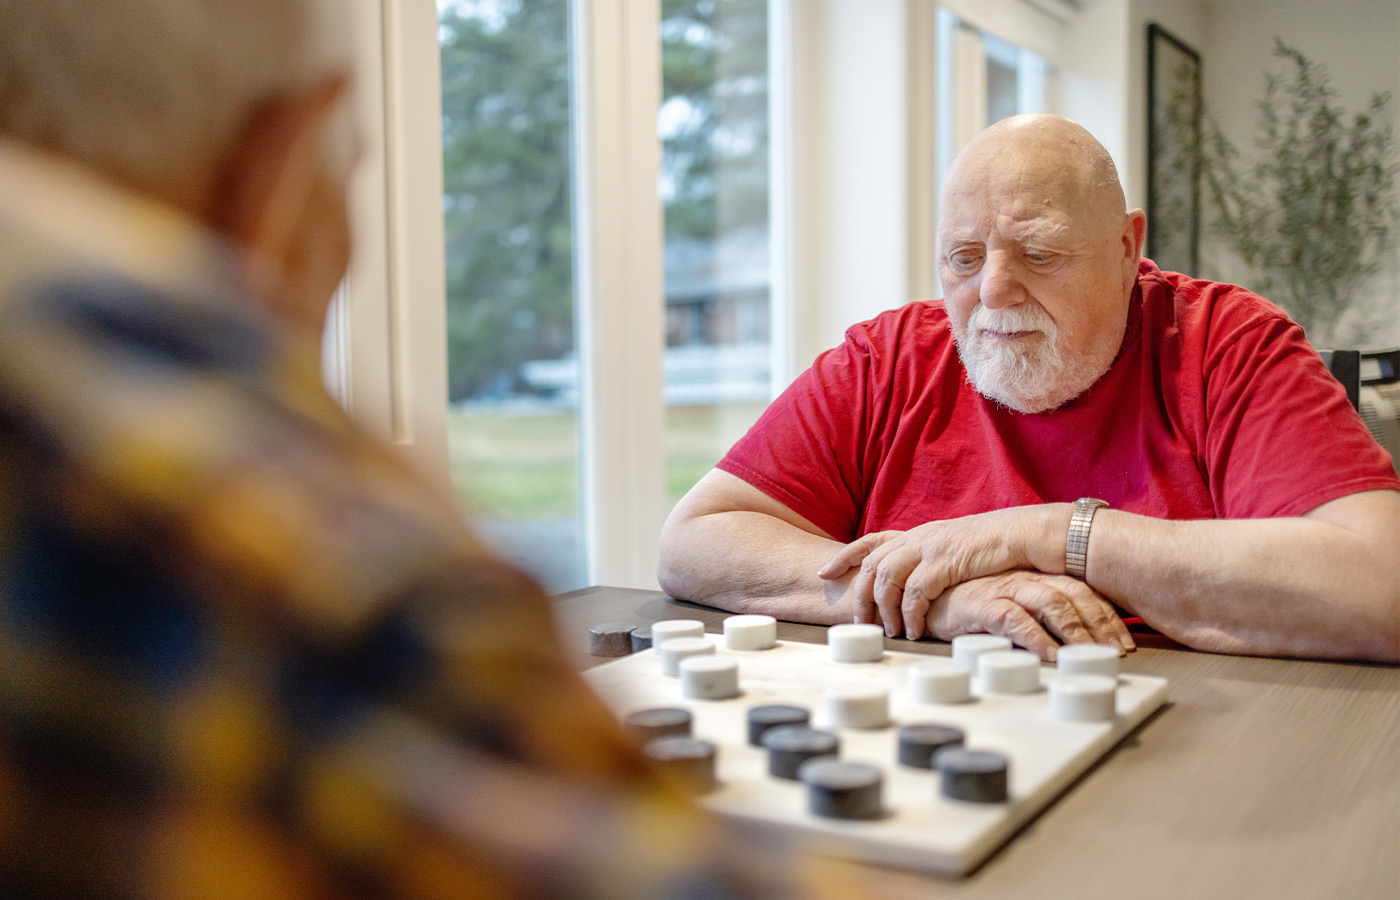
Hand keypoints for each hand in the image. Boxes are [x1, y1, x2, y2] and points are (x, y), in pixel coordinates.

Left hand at [819, 508, 1053, 638]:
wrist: (1028, 535)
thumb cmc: (997, 549)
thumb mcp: (957, 550)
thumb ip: (934, 561)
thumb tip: (918, 584)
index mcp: (920, 533)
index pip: (871, 540)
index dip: (844, 555)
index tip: (823, 572)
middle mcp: (919, 536)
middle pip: (872, 564)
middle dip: (859, 594)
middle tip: (858, 622)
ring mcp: (931, 547)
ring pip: (887, 578)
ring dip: (884, 609)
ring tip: (889, 632)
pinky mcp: (946, 562)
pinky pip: (916, 592)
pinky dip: (911, 614)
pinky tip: (915, 631)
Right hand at [925, 571, 1134, 659]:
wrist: (919, 597)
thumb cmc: (964, 604)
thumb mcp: (1006, 606)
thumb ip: (1034, 616)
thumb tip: (1069, 646)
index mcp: (1034, 578)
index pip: (1082, 592)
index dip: (1106, 617)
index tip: (1122, 644)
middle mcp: (1024, 578)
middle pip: (1075, 596)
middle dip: (1100, 626)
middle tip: (1115, 656)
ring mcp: (1003, 587)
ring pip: (1051, 603)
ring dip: (1074, 632)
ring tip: (1088, 658)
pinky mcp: (980, 602)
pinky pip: (1015, 619)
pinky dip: (1035, 638)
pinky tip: (1049, 657)